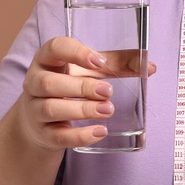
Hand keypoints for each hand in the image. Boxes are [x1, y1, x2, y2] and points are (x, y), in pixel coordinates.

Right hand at [16, 35, 156, 151]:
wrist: (40, 122)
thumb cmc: (69, 86)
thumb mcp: (89, 71)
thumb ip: (117, 64)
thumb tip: (149, 66)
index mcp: (47, 60)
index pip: (54, 48)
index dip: (76, 53)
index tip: (99, 61)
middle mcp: (35, 82)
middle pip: (50, 83)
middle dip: (82, 87)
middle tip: (108, 91)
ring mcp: (35, 109)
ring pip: (51, 108)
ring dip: (82, 110)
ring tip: (107, 110)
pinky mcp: (42, 133)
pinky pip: (58, 136)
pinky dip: (80, 135)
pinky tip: (100, 132)